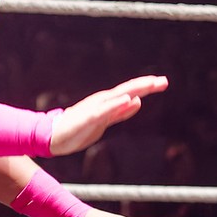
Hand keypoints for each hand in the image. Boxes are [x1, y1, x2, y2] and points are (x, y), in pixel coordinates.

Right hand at [48, 76, 168, 155]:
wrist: (54, 136)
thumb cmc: (78, 128)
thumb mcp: (105, 121)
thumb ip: (120, 113)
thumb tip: (137, 102)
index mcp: (108, 102)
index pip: (130, 92)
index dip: (146, 87)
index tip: (162, 82)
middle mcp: (103, 101)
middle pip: (127, 90)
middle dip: (145, 85)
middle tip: (163, 81)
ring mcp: (95, 108)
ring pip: (118, 96)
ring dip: (134, 89)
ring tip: (150, 85)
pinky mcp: (88, 117)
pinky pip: (105, 110)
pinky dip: (117, 104)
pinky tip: (128, 99)